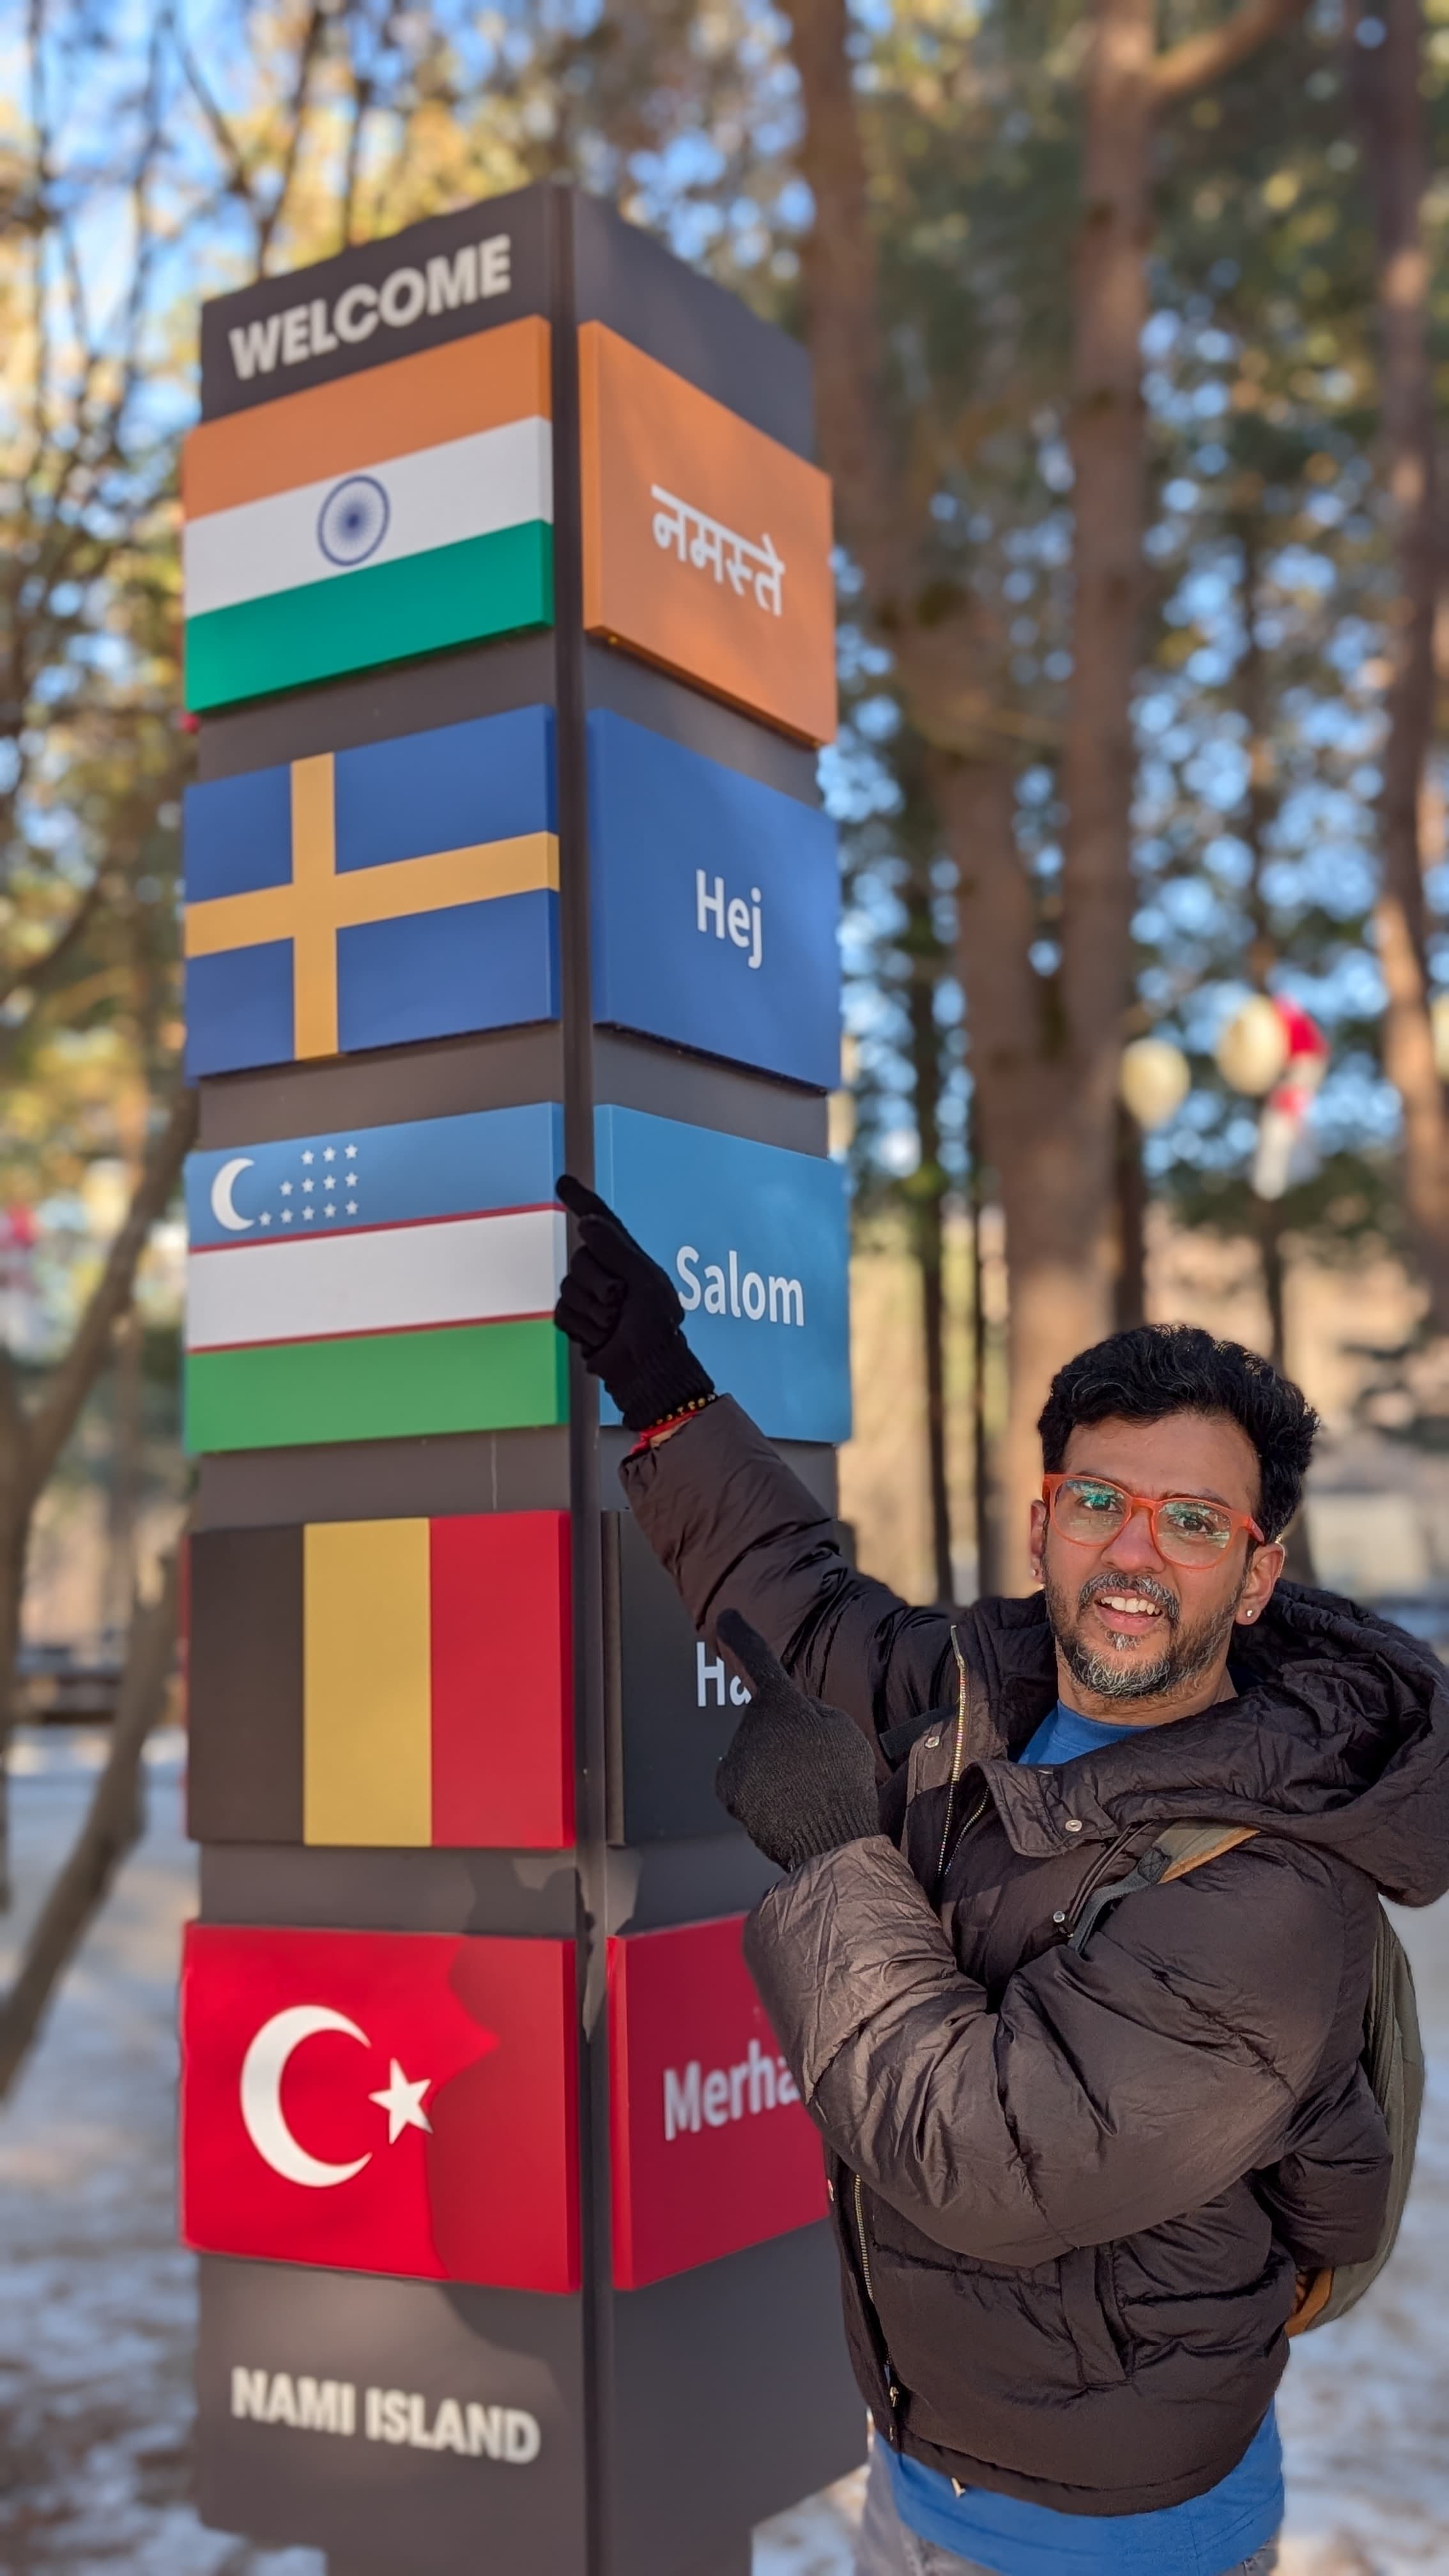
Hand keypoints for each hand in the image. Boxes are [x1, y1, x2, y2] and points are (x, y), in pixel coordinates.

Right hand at [554, 1175, 714, 1432]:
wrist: (645, 1369)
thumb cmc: (656, 1326)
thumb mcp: (645, 1282)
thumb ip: (615, 1250)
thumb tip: (587, 1223)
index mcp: (629, 1257)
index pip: (601, 1222)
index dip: (582, 1200)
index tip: (563, 1182)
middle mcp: (607, 1271)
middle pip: (579, 1258)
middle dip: (597, 1281)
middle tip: (619, 1302)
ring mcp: (590, 1295)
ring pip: (568, 1287)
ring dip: (593, 1310)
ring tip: (614, 1325)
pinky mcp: (576, 1319)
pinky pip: (562, 1312)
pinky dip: (581, 1327)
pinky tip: (599, 1337)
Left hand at [716, 1612, 879, 1873]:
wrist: (830, 1840)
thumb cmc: (843, 1781)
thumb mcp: (841, 1730)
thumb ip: (812, 1712)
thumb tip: (793, 1714)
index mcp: (782, 1703)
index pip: (759, 1659)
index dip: (742, 1636)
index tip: (726, 1618)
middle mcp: (750, 1725)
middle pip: (764, 1721)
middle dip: (781, 1736)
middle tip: (812, 1765)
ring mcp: (735, 1757)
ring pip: (752, 1751)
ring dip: (771, 1765)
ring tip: (802, 1790)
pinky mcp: (727, 1788)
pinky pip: (741, 1779)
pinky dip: (756, 1789)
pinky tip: (781, 1802)